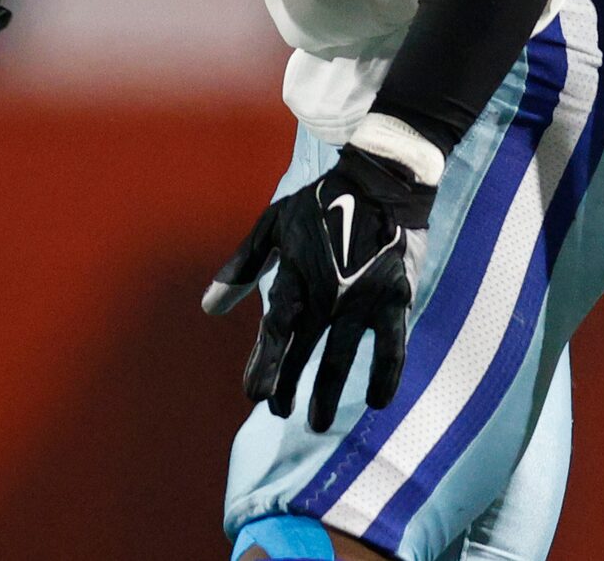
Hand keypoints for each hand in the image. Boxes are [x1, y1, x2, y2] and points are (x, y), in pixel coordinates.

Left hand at [202, 143, 434, 429]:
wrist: (380, 182)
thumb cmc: (319, 204)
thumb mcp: (272, 226)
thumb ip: (242, 266)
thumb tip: (207, 307)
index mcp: (295, 274)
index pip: (274, 329)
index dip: (263, 362)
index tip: (253, 394)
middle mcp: (326, 292)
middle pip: (303, 348)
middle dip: (287, 382)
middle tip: (277, 410)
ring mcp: (362, 298)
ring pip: (343, 356)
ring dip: (328, 391)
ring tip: (316, 422)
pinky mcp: (395, 299)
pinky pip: (392, 347)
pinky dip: (386, 375)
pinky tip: (378, 402)